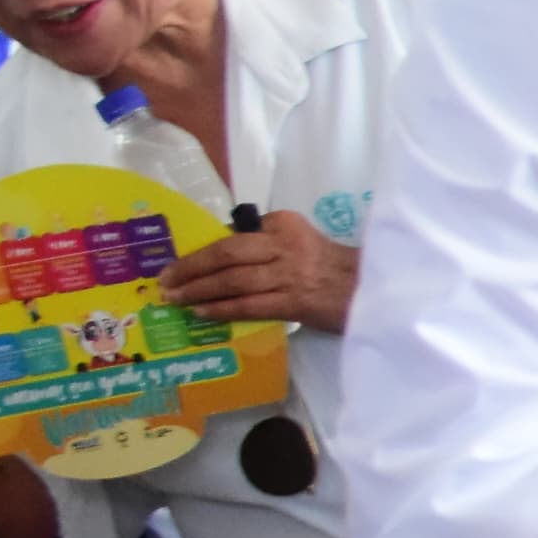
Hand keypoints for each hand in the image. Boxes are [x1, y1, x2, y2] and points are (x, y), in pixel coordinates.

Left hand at [160, 212, 357, 332]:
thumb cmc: (332, 268)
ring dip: (199, 290)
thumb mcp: (300, 242)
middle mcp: (286, 245)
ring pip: (234, 279)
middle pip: (228, 252)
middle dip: (191, 267)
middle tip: (165, 279)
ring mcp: (291, 275)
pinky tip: (202, 312)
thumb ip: (266, 245)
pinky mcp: (295, 302)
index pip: (236, 233)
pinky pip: (249, 304)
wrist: (372, 290)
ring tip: (175, 298)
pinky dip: (222, 308)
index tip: (180, 262)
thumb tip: (221, 260)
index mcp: (285, 225)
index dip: (204, 249)